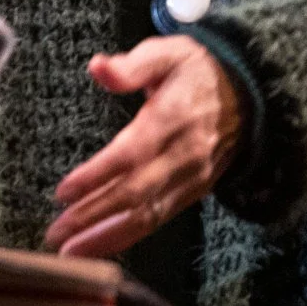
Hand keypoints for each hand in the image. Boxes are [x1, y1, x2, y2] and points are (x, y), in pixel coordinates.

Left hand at [43, 35, 242, 257]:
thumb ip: (132, 65)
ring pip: (147, 215)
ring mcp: (191, 179)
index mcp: (171, 119)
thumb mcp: (167, 53)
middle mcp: (183, 156)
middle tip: (55, 234)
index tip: (63, 192)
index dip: (97, 176)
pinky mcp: (193, 192)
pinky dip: (129, 237)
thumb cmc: (196, 71)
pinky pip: (159, 219)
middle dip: (93, 216)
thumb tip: (97, 66)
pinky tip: (101, 247)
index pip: (130, 154)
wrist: (251, 96)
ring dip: (107, 236)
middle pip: (135, 193)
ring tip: (71, 252)